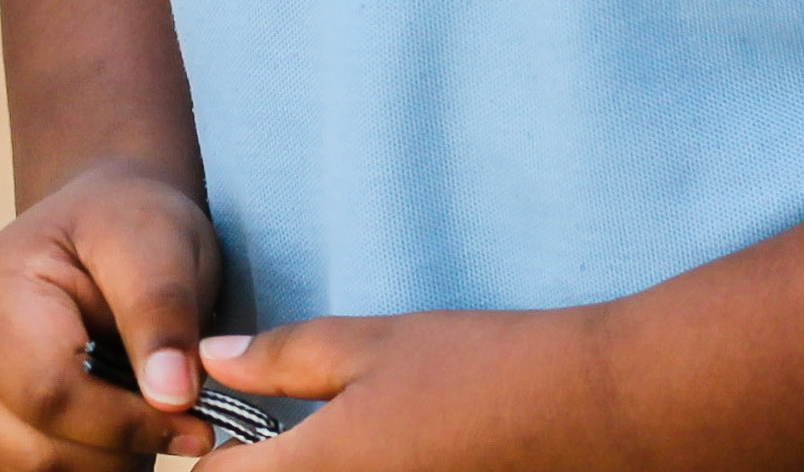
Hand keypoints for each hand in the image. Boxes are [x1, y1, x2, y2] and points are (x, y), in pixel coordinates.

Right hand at [0, 162, 223, 470]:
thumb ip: (162, 312)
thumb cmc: (127, 228)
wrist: (98, 227)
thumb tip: (171, 394)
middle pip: (34, 452)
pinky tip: (116, 440)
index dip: (125, 422)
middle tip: (173, 420)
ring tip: (141, 419)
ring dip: (100, 468)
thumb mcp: (159, 243)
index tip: (194, 420)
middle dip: (116, 451)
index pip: (49, 392)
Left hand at [198, 308, 636, 471]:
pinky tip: (388, 459)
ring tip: (347, 450)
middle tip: (282, 442)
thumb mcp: (374, 343)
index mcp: (318, 468)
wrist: (592, 413)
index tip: (228, 429)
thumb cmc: (483, 368)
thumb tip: (210, 359)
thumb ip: (282, 357)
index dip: (210, 455)